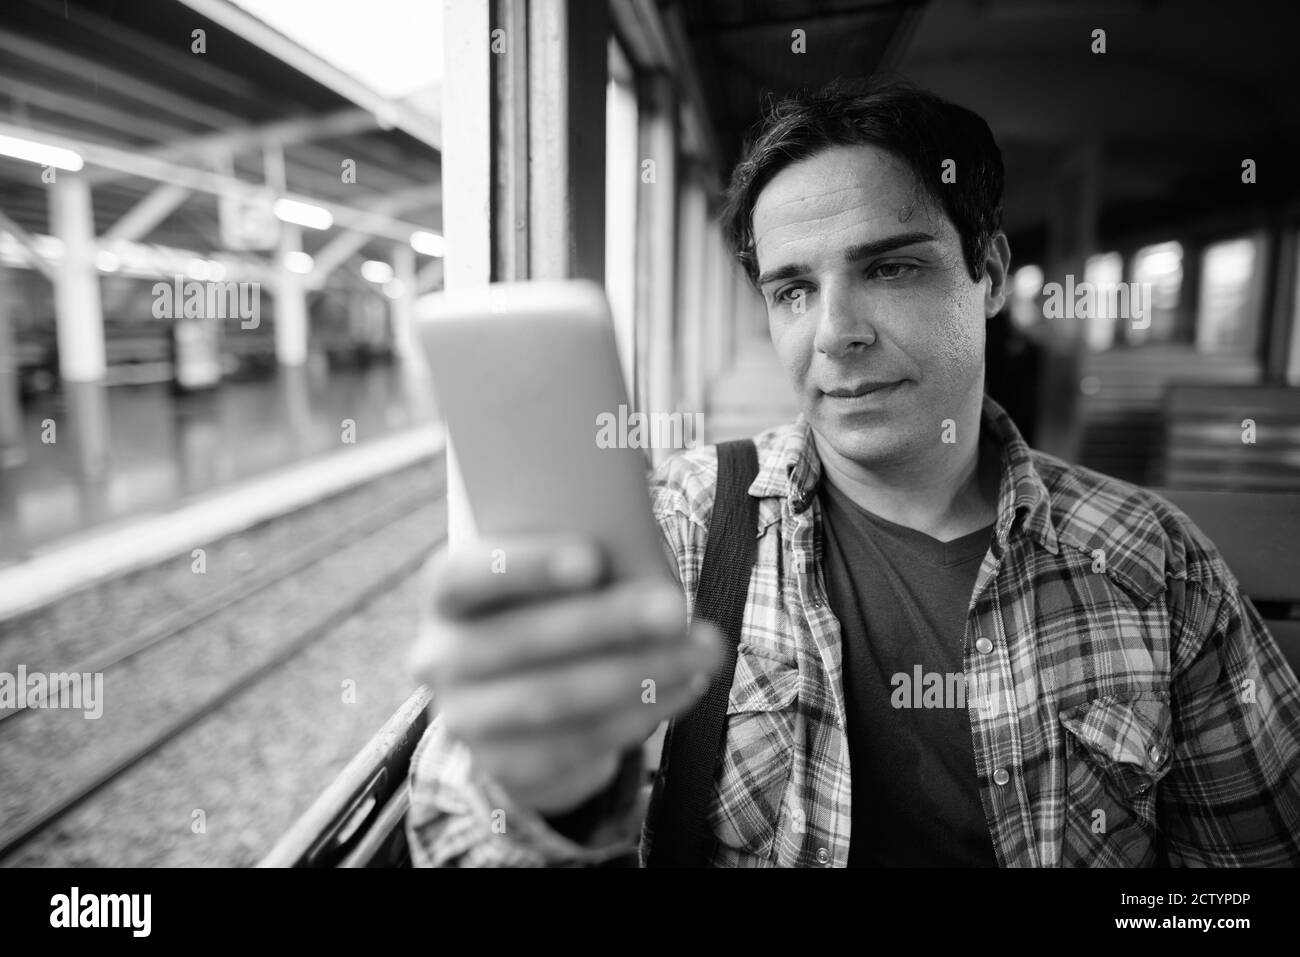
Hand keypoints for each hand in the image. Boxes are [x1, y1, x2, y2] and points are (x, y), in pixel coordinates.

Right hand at [409, 535, 723, 815]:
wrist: (522, 696)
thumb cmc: (553, 605)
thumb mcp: (554, 575)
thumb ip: (582, 558)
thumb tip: (639, 554)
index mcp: (446, 595)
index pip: (462, 577)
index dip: (524, 567)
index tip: (592, 558)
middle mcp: (442, 657)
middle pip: (520, 640)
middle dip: (606, 623)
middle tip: (673, 608)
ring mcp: (467, 719)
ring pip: (554, 698)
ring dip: (638, 673)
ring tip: (699, 651)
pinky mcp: (505, 766)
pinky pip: (577, 742)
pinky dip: (638, 713)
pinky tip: (683, 686)